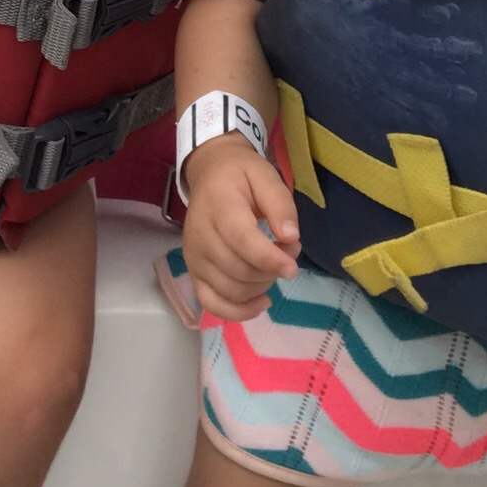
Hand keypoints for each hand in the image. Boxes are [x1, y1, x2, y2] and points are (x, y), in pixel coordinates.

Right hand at [181, 136, 300, 321]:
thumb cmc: (241, 176)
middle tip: (289, 250)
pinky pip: (213, 304)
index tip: (292, 267)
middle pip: (239, 271)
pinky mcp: (194, 273)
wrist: (209, 174)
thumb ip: (280, 204)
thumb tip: (290, 237)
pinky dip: (239, 311)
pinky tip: (262, 301)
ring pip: (231, 291)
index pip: (241, 241)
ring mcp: (194, 258)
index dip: (269, 259)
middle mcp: (200, 236)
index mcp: (218, 207)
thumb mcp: (265, 176)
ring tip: (275, 265)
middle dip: (272, 269)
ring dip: (262, 286)